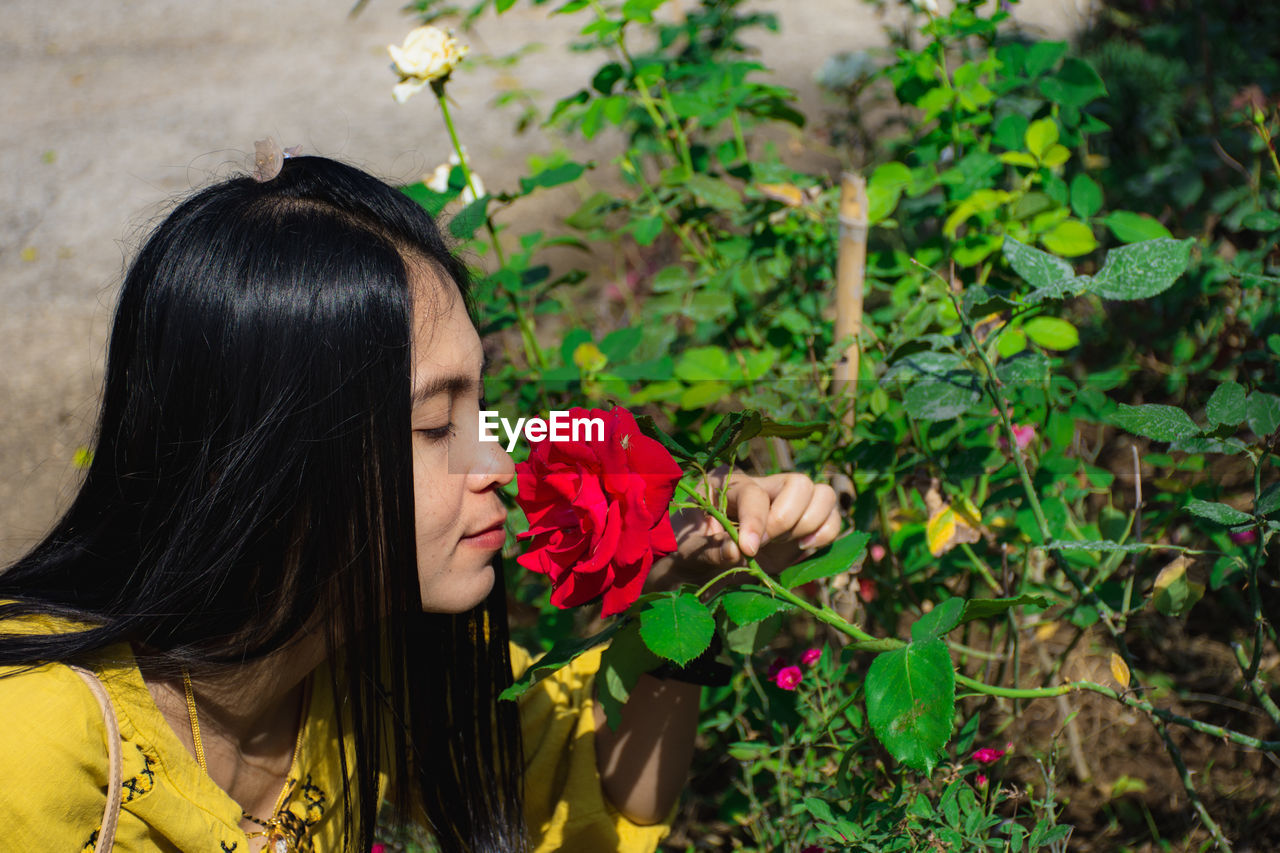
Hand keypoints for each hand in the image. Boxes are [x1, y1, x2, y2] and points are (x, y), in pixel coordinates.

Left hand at [669, 466, 841, 576]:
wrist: (700, 565)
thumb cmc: (690, 550)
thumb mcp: (690, 549)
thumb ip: (711, 550)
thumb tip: (737, 551)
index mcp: (729, 483)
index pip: (754, 494)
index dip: (756, 521)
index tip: (749, 550)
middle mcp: (763, 485)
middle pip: (799, 483)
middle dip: (786, 519)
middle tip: (767, 545)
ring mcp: (788, 502)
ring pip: (823, 494)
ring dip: (809, 525)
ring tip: (785, 545)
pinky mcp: (805, 524)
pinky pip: (833, 519)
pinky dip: (825, 534)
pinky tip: (802, 549)